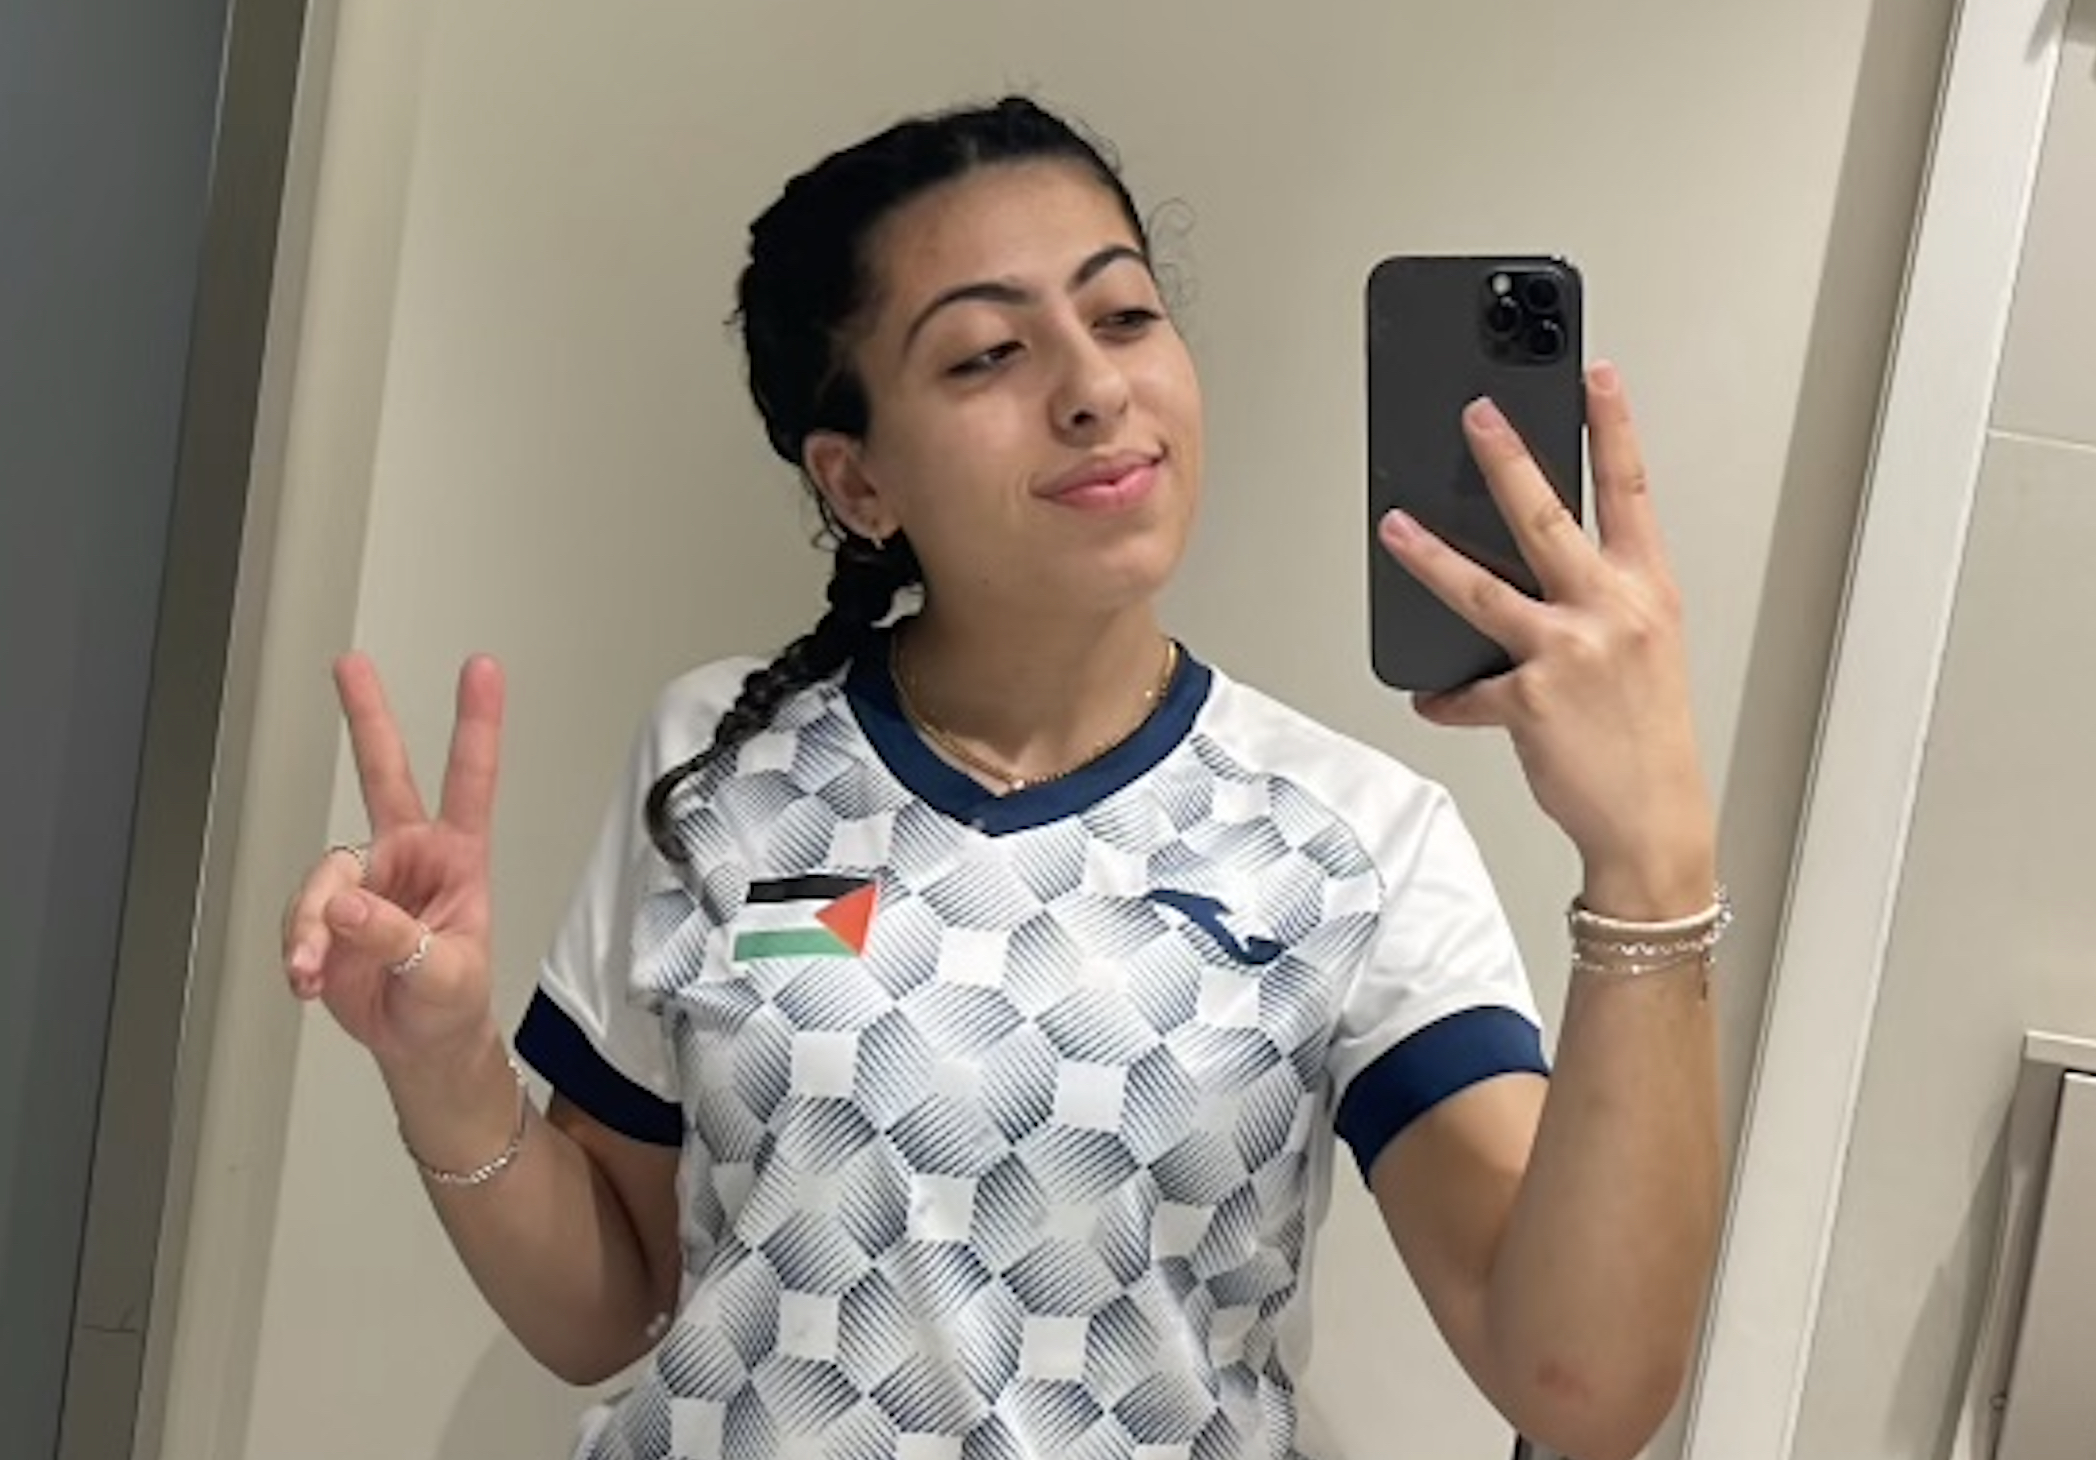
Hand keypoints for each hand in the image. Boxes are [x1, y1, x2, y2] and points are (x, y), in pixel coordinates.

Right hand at [280, 653, 505, 1063]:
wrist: (421, 1043)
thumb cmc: (453, 1003)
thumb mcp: (444, 975)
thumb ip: (397, 940)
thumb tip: (345, 906)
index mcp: (457, 858)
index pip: (470, 779)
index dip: (475, 723)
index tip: (480, 668)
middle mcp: (409, 855)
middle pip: (383, 773)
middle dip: (367, 717)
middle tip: (350, 664)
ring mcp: (366, 882)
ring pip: (324, 878)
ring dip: (311, 925)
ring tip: (315, 968)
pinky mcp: (328, 914)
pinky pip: (301, 916)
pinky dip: (299, 949)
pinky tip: (311, 978)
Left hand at [1376, 362, 1714, 915]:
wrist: (1653, 818)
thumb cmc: (1648, 733)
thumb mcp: (1642, 648)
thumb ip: (1598, 599)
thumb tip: (1532, 567)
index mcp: (1650, 590)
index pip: (1632, 491)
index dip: (1613, 427)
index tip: (1595, 376)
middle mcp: (1614, 612)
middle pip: (1549, 517)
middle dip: (1507, 458)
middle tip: (1476, 413)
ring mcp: (1572, 653)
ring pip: (1485, 588)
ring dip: (1431, 556)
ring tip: (1393, 526)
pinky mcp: (1531, 700)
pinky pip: (1469, 691)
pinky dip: (1448, 697)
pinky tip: (1433, 698)